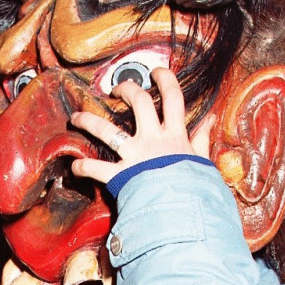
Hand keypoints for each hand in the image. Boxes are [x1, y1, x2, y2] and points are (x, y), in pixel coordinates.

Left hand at [70, 68, 212, 186]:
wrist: (182, 212)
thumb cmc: (194, 189)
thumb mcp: (202, 161)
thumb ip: (201, 139)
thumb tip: (210, 119)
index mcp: (175, 135)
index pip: (173, 97)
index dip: (164, 79)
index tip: (156, 72)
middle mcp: (152, 139)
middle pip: (139, 101)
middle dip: (126, 89)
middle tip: (116, 88)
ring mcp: (134, 156)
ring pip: (106, 130)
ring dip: (88, 121)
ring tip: (77, 117)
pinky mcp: (120, 175)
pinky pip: (96, 168)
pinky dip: (83, 167)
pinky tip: (75, 166)